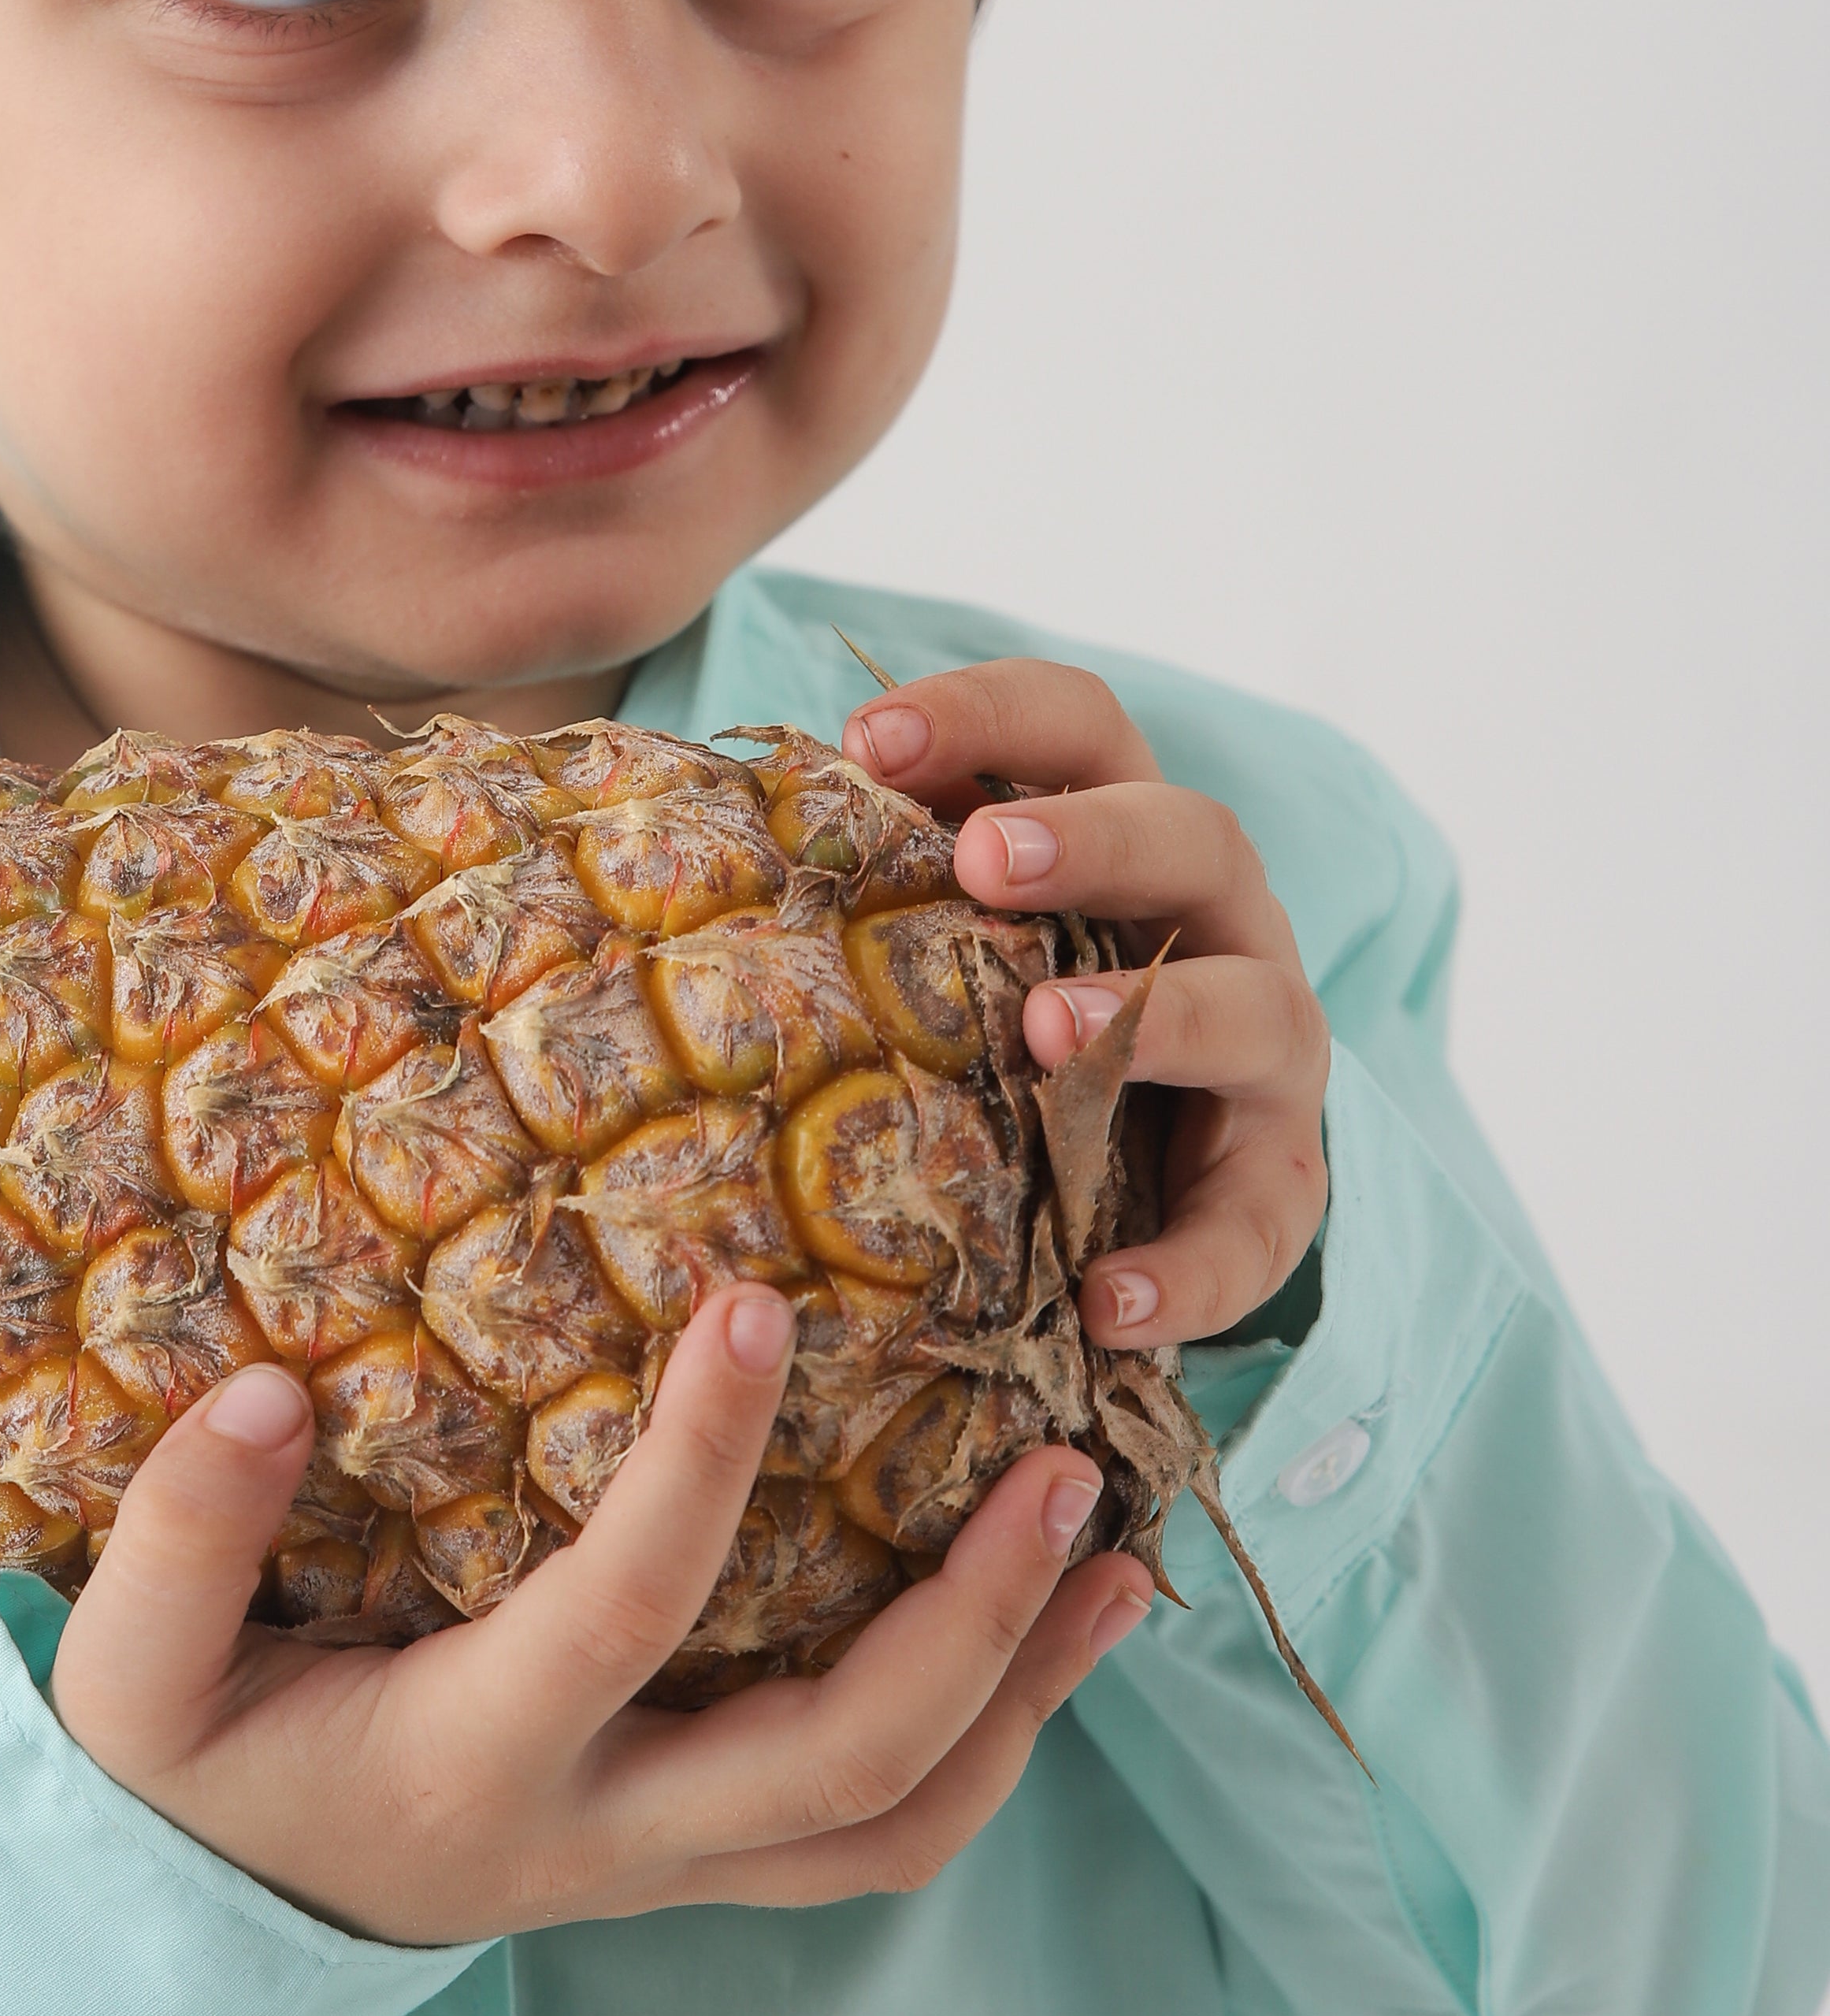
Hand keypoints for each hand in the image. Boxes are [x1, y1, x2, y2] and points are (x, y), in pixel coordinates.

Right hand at [46, 1291, 1150, 1946]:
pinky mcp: (689, 1858)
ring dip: (1024, 1697)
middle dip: (973, 1626)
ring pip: (897, 1827)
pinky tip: (1041, 1624)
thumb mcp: (120, 1675)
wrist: (183, 1926)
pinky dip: (984, 1738)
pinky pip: (875, 1831)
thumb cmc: (170, 1775)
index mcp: (470, 1766)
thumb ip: (179, 1539)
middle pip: (844, 1768)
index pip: (628, 1611)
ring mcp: (661, 1868)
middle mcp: (599, 1838)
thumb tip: (263, 1393)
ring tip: (1115, 1551)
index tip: (759, 1299)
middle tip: (1062, 1464)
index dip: (703, 1460)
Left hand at [843, 659, 1330, 1354]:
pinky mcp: (1277, 1174)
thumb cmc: (1010, 1006)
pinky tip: (1104, 1302)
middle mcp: (1219, 916)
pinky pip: (1258, 1225)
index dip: (985, 713)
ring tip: (1048, 1038)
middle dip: (1092, 838)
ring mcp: (1268, 1044)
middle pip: (1193, 836)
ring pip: (1255, 1009)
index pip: (1077, 723)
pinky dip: (1189, 1268)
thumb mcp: (958, 930)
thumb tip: (737, 829)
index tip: (869, 739)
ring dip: (1159, 1018)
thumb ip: (888, 873)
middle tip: (982, 857)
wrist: (1136, 1163)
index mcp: (1128, 823)